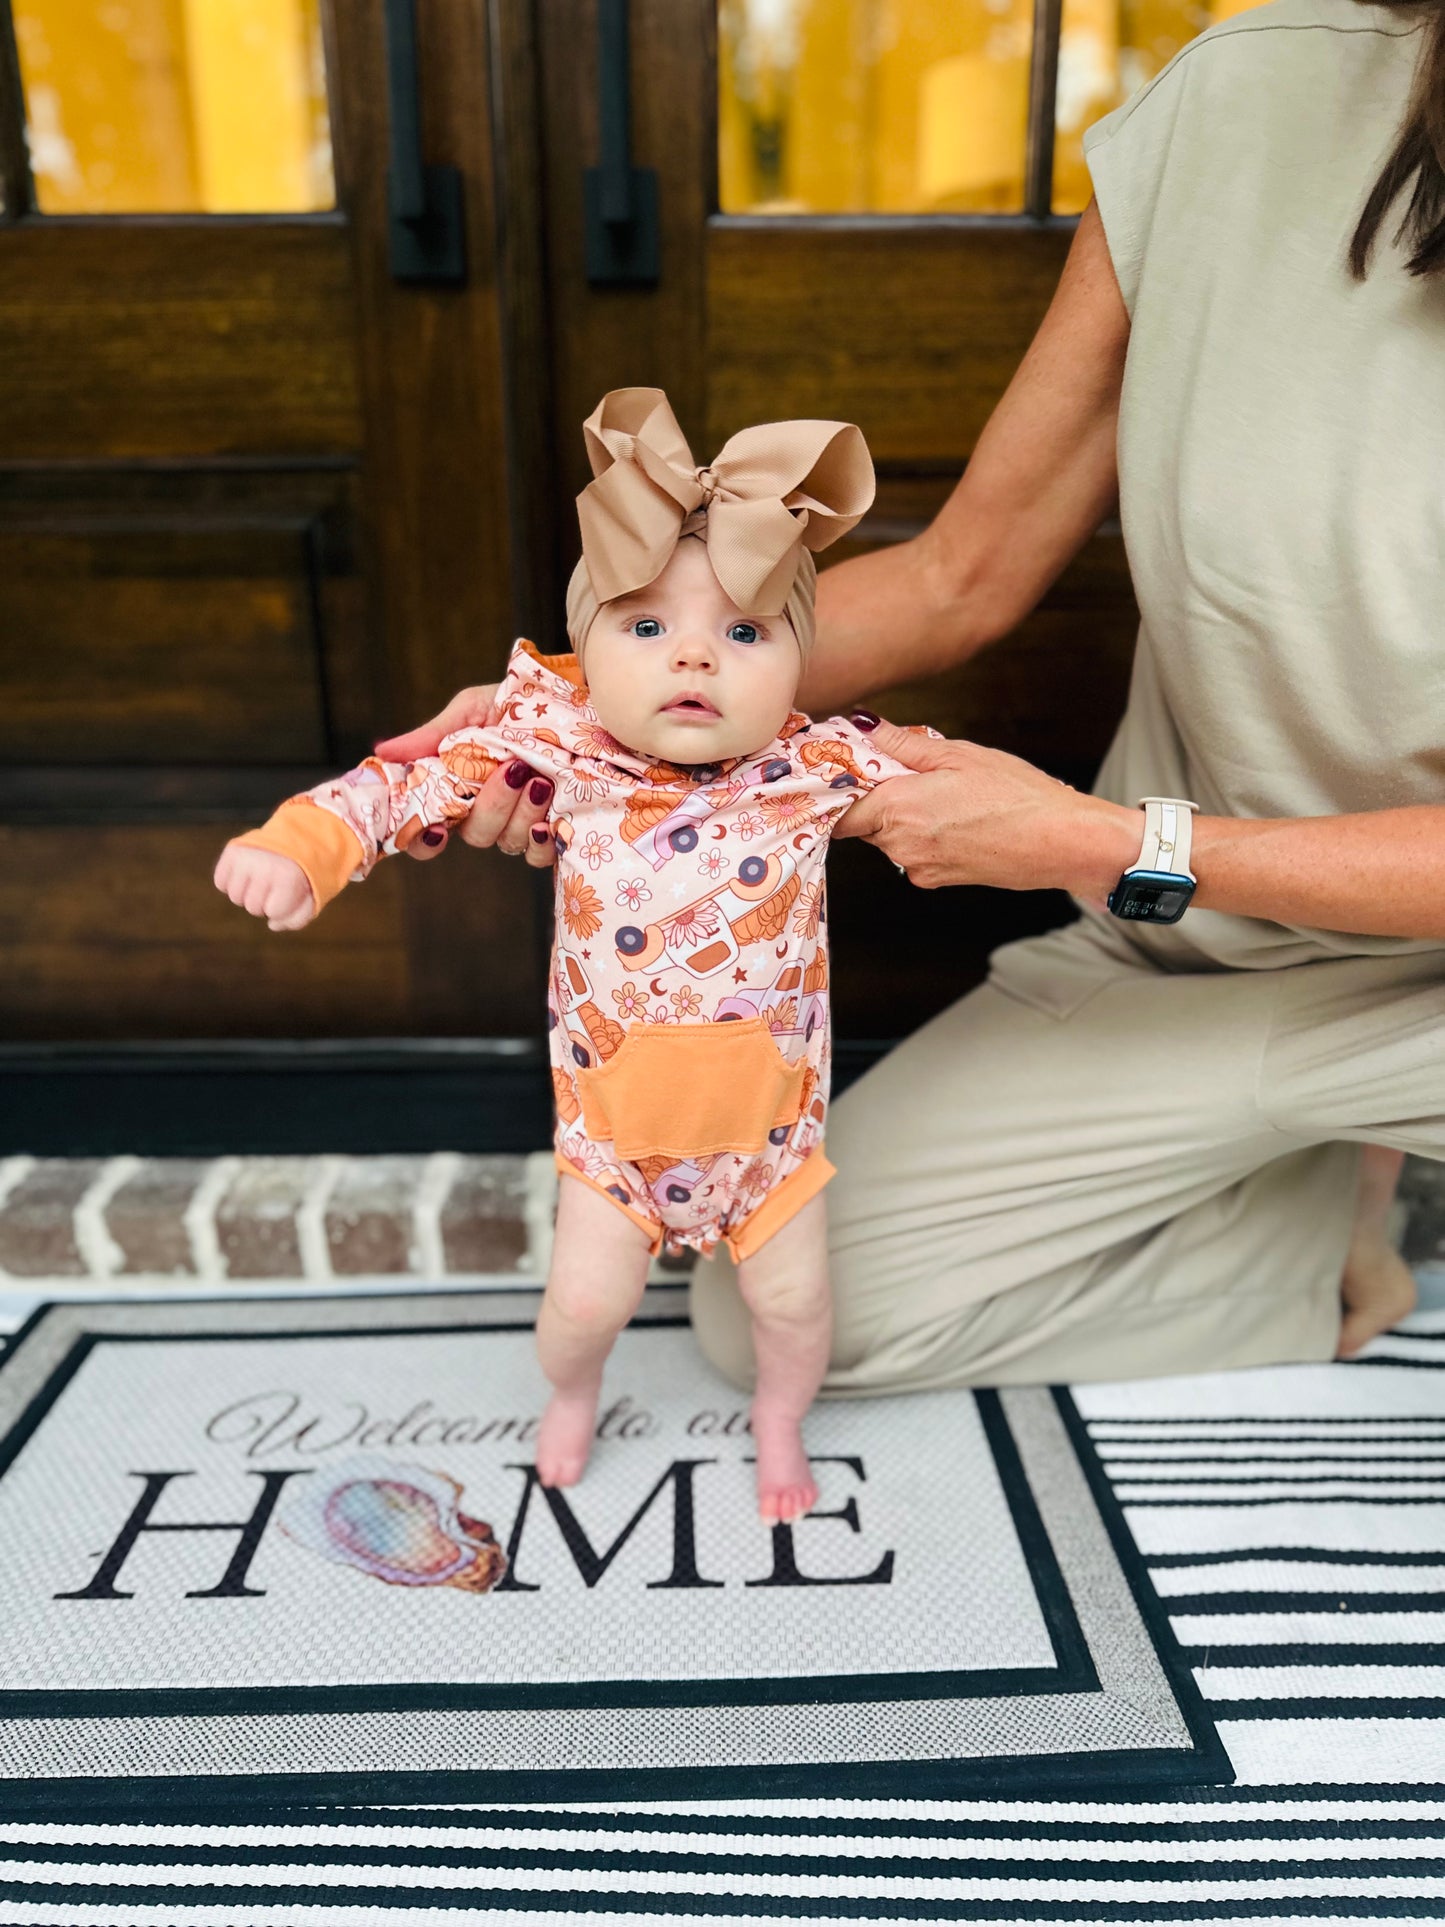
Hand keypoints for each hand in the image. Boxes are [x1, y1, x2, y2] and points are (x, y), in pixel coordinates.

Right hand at [214, 845, 316, 930]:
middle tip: (273, 886)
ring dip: (246, 894)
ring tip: (259, 880)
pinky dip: (230, 883)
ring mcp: (247, 857)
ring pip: (235, 897)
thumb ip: (296, 919)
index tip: (287, 895)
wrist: (294, 838)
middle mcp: (266, 864)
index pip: (274, 911)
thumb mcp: (311, 896)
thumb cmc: (301, 874)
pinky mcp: (232, 850)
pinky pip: (221, 883)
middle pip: (252, 907)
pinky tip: (245, 875)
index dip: (280, 908)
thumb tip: (272, 925)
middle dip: (263, 902)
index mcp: (290, 875)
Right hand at [373, 684, 555, 867]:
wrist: (567, 700)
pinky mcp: (555, 830)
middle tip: (513, 770)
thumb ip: (430, 737)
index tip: (435, 829)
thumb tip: (381, 753)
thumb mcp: (470, 711)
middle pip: (476, 834)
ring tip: (540, 778)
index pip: (428, 830)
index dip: (423, 840)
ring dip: (522, 812)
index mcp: (457, 788)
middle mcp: (486, 812)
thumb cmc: (513, 704)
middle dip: (492, 805)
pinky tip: (550, 814)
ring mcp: (520, 823)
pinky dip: (544, 839)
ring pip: (510, 841)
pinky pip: (543, 853)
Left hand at [835, 716, 1137, 895]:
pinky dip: (924, 834)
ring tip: (944, 793)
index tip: (850, 767)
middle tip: (908, 771)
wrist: (1062, 843)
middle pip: (862, 821)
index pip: (840, 806)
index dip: (841, 787)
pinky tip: (957, 816)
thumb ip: (904, 744)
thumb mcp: (959, 755)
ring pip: (888, 837)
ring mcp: (918, 867)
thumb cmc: (1018, 797)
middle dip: (876, 796)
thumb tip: (865, 726)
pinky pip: (913, 853)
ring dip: (903, 814)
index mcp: (898, 809)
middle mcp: (900, 845)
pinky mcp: (937, 880)